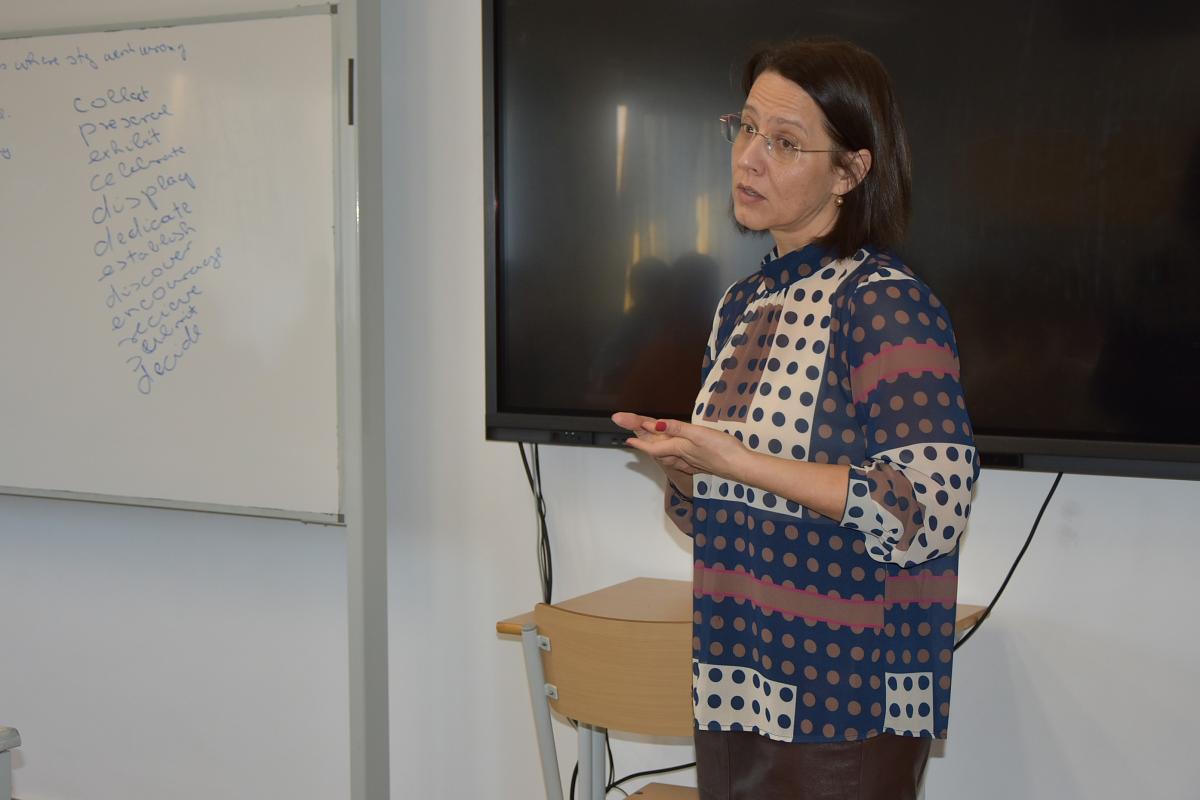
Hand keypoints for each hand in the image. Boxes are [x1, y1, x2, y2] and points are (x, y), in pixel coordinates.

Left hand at [614, 413, 749, 481]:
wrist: (741, 466)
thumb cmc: (722, 449)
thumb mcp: (698, 434)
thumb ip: (676, 428)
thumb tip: (653, 426)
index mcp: (679, 447)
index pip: (653, 445)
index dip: (639, 440)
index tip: (627, 439)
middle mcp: (682, 456)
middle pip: (658, 448)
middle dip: (644, 440)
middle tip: (632, 431)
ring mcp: (691, 461)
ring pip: (667, 454)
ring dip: (655, 448)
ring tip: (647, 442)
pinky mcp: (700, 463)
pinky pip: (679, 458)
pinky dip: (670, 454)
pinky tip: (674, 454)